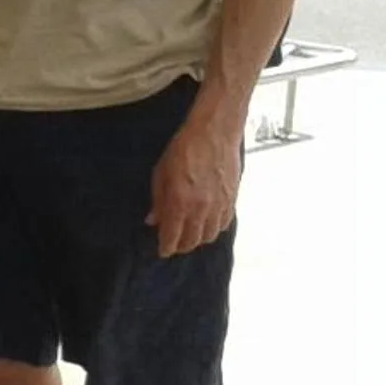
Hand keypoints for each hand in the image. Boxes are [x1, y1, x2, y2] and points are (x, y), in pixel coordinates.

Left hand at [147, 116, 241, 258]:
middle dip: (181, 246)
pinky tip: (207, 225)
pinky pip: (224, 224)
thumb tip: (153, 221)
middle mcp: (201, 209)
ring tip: (190, 235)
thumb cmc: (183, 149)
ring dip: (198, 239)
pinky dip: (214, 229)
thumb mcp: (161, 173)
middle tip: (174, 243)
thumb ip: (158, 200)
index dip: (166, 248)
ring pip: (209, 236)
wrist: (214, 133)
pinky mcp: (232, 200)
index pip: (172, 237)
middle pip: (192, 241)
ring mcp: (219, 206)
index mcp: (180, 203)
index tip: (162, 251)